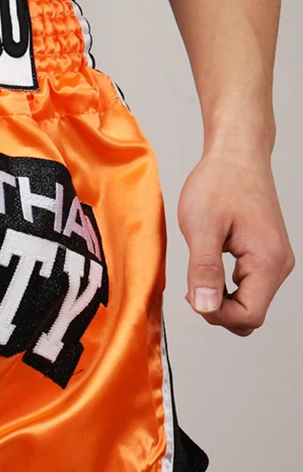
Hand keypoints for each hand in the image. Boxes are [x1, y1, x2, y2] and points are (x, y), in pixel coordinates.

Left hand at [177, 149, 293, 335]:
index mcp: (267, 261)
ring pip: (249, 303)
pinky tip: (208, 269)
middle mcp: (279, 265)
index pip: (248, 316)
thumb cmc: (219, 183)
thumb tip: (205, 308)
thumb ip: (204, 270)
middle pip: (250, 315)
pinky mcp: (266, 256)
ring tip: (200, 271)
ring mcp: (275, 261)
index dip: (215, 314)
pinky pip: (249, 288)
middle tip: (193, 283)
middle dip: (217, 309)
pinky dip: (226, 288)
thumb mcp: (201, 227)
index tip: (192, 292)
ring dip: (221, 299)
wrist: (236, 155)